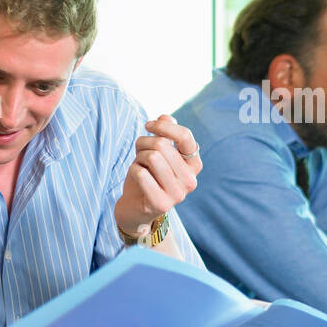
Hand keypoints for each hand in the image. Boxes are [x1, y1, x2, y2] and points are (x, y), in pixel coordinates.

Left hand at [113, 115, 201, 236]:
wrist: (135, 210)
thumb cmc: (146, 177)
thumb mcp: (155, 152)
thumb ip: (163, 135)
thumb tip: (165, 117)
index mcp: (194, 165)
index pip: (184, 136)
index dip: (163, 126)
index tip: (148, 125)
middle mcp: (191, 180)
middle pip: (162, 145)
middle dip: (143, 143)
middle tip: (139, 152)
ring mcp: (178, 194)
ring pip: (152, 157)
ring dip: (138, 157)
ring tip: (139, 165)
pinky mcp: (161, 204)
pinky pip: (141, 173)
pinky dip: (133, 170)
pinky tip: (136, 179)